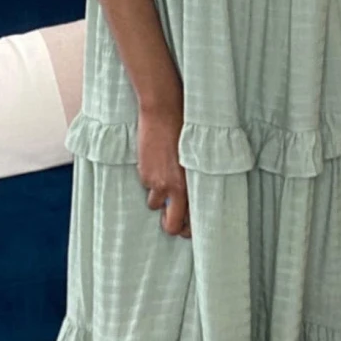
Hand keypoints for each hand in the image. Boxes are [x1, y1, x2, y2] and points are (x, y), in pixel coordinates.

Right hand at [137, 103, 190, 238]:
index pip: (193, 218)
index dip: (189, 228)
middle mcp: (177, 188)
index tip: (188, 229)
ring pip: (155, 205)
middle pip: (173, 225)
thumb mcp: (195, 159)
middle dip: (172, 226)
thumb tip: (189, 196)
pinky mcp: (145, 175)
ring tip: (163, 179)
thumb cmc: (185, 130)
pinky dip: (149, 181)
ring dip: (158, 198)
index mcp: (195, 184)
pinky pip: (146, 186)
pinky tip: (155, 164)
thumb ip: (192, 179)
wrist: (164, 112)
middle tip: (171, 222)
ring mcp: (159, 183)